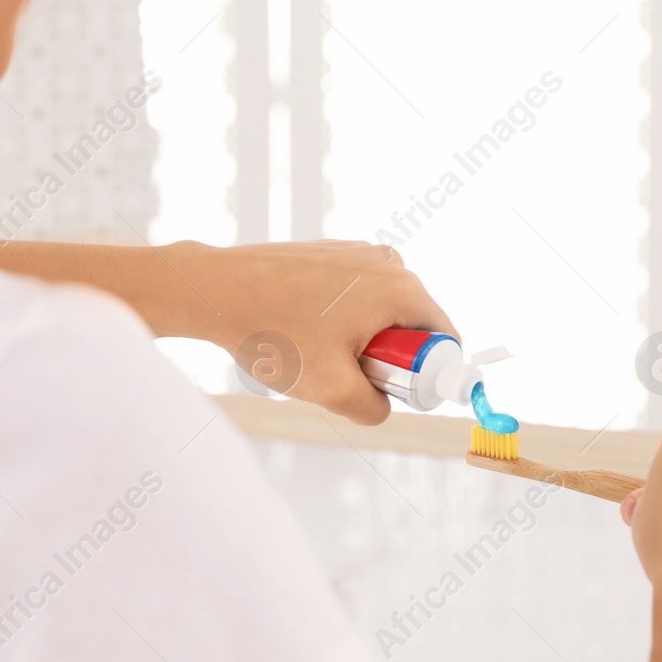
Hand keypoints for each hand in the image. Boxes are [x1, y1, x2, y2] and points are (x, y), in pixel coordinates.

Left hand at [167, 240, 456, 425]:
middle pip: (413, 325)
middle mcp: (389, 262)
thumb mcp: (333, 391)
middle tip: (346, 374)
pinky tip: (303, 330)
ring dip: (363, 339)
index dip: (425, 375)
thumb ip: (374, 409)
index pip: (444, 340)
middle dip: (389, 358)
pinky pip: (357, 296)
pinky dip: (342, 319)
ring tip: (318, 351)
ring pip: (382, 312)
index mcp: (402, 290)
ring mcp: (360, 252)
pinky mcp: (334, 253)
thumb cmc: (275, 334)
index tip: (388, 388)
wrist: (217, 291)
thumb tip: (384, 406)